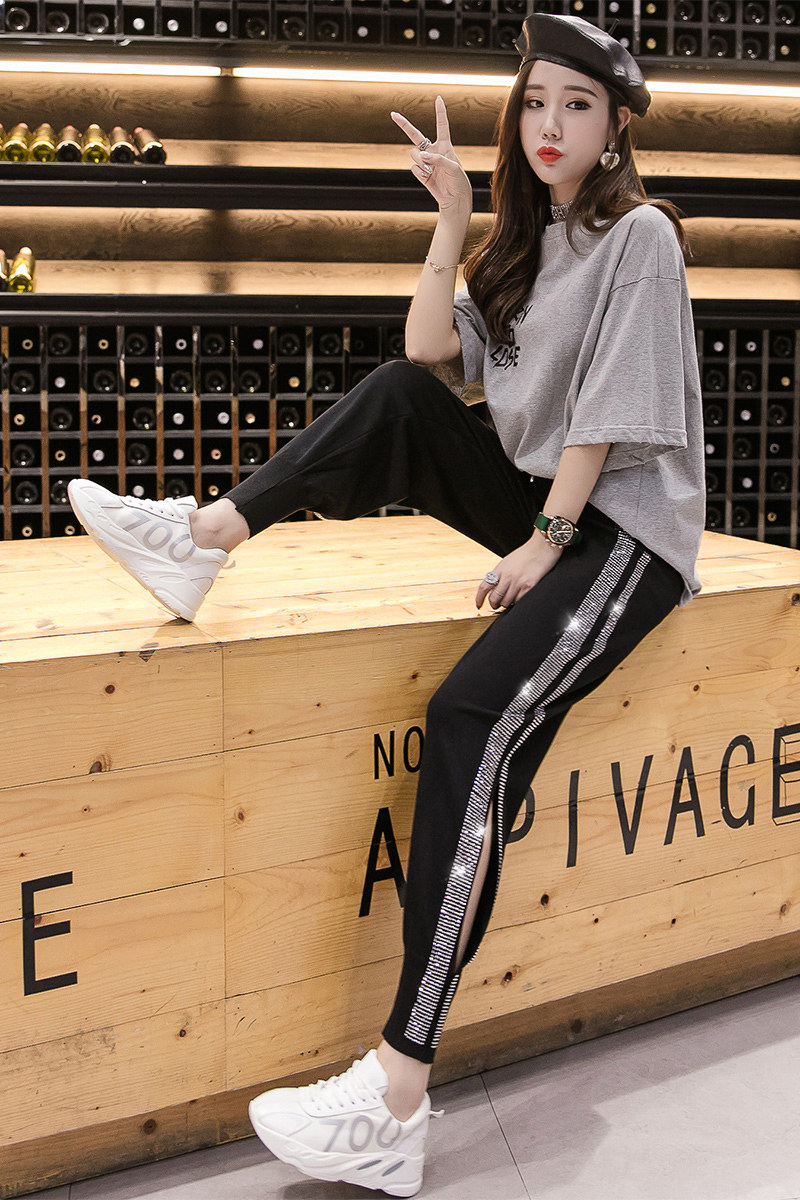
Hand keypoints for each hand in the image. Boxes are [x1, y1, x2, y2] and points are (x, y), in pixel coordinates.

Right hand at [390, 96, 472, 214]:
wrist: (454, 200)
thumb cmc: (458, 182)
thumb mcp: (453, 167)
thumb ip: (437, 159)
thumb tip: (421, 156)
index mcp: (445, 146)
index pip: (442, 125)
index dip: (440, 112)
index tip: (438, 98)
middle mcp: (433, 151)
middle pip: (415, 135)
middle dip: (404, 125)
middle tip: (393, 114)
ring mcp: (426, 163)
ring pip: (414, 155)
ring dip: (421, 161)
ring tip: (430, 170)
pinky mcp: (421, 174)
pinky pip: (414, 168)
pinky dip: (420, 173)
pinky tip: (428, 178)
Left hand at [475, 536, 563, 611]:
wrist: (542, 548)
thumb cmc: (526, 554)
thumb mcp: (507, 562)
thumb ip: (500, 575)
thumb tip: (494, 589)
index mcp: (499, 569)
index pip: (484, 587)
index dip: (478, 598)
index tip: (478, 605)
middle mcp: (507, 576)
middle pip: (494, 598)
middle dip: (494, 604)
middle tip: (497, 604)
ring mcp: (517, 582)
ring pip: (506, 603)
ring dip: (507, 604)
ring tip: (511, 598)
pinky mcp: (529, 587)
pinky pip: (518, 602)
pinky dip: (518, 602)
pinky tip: (520, 596)